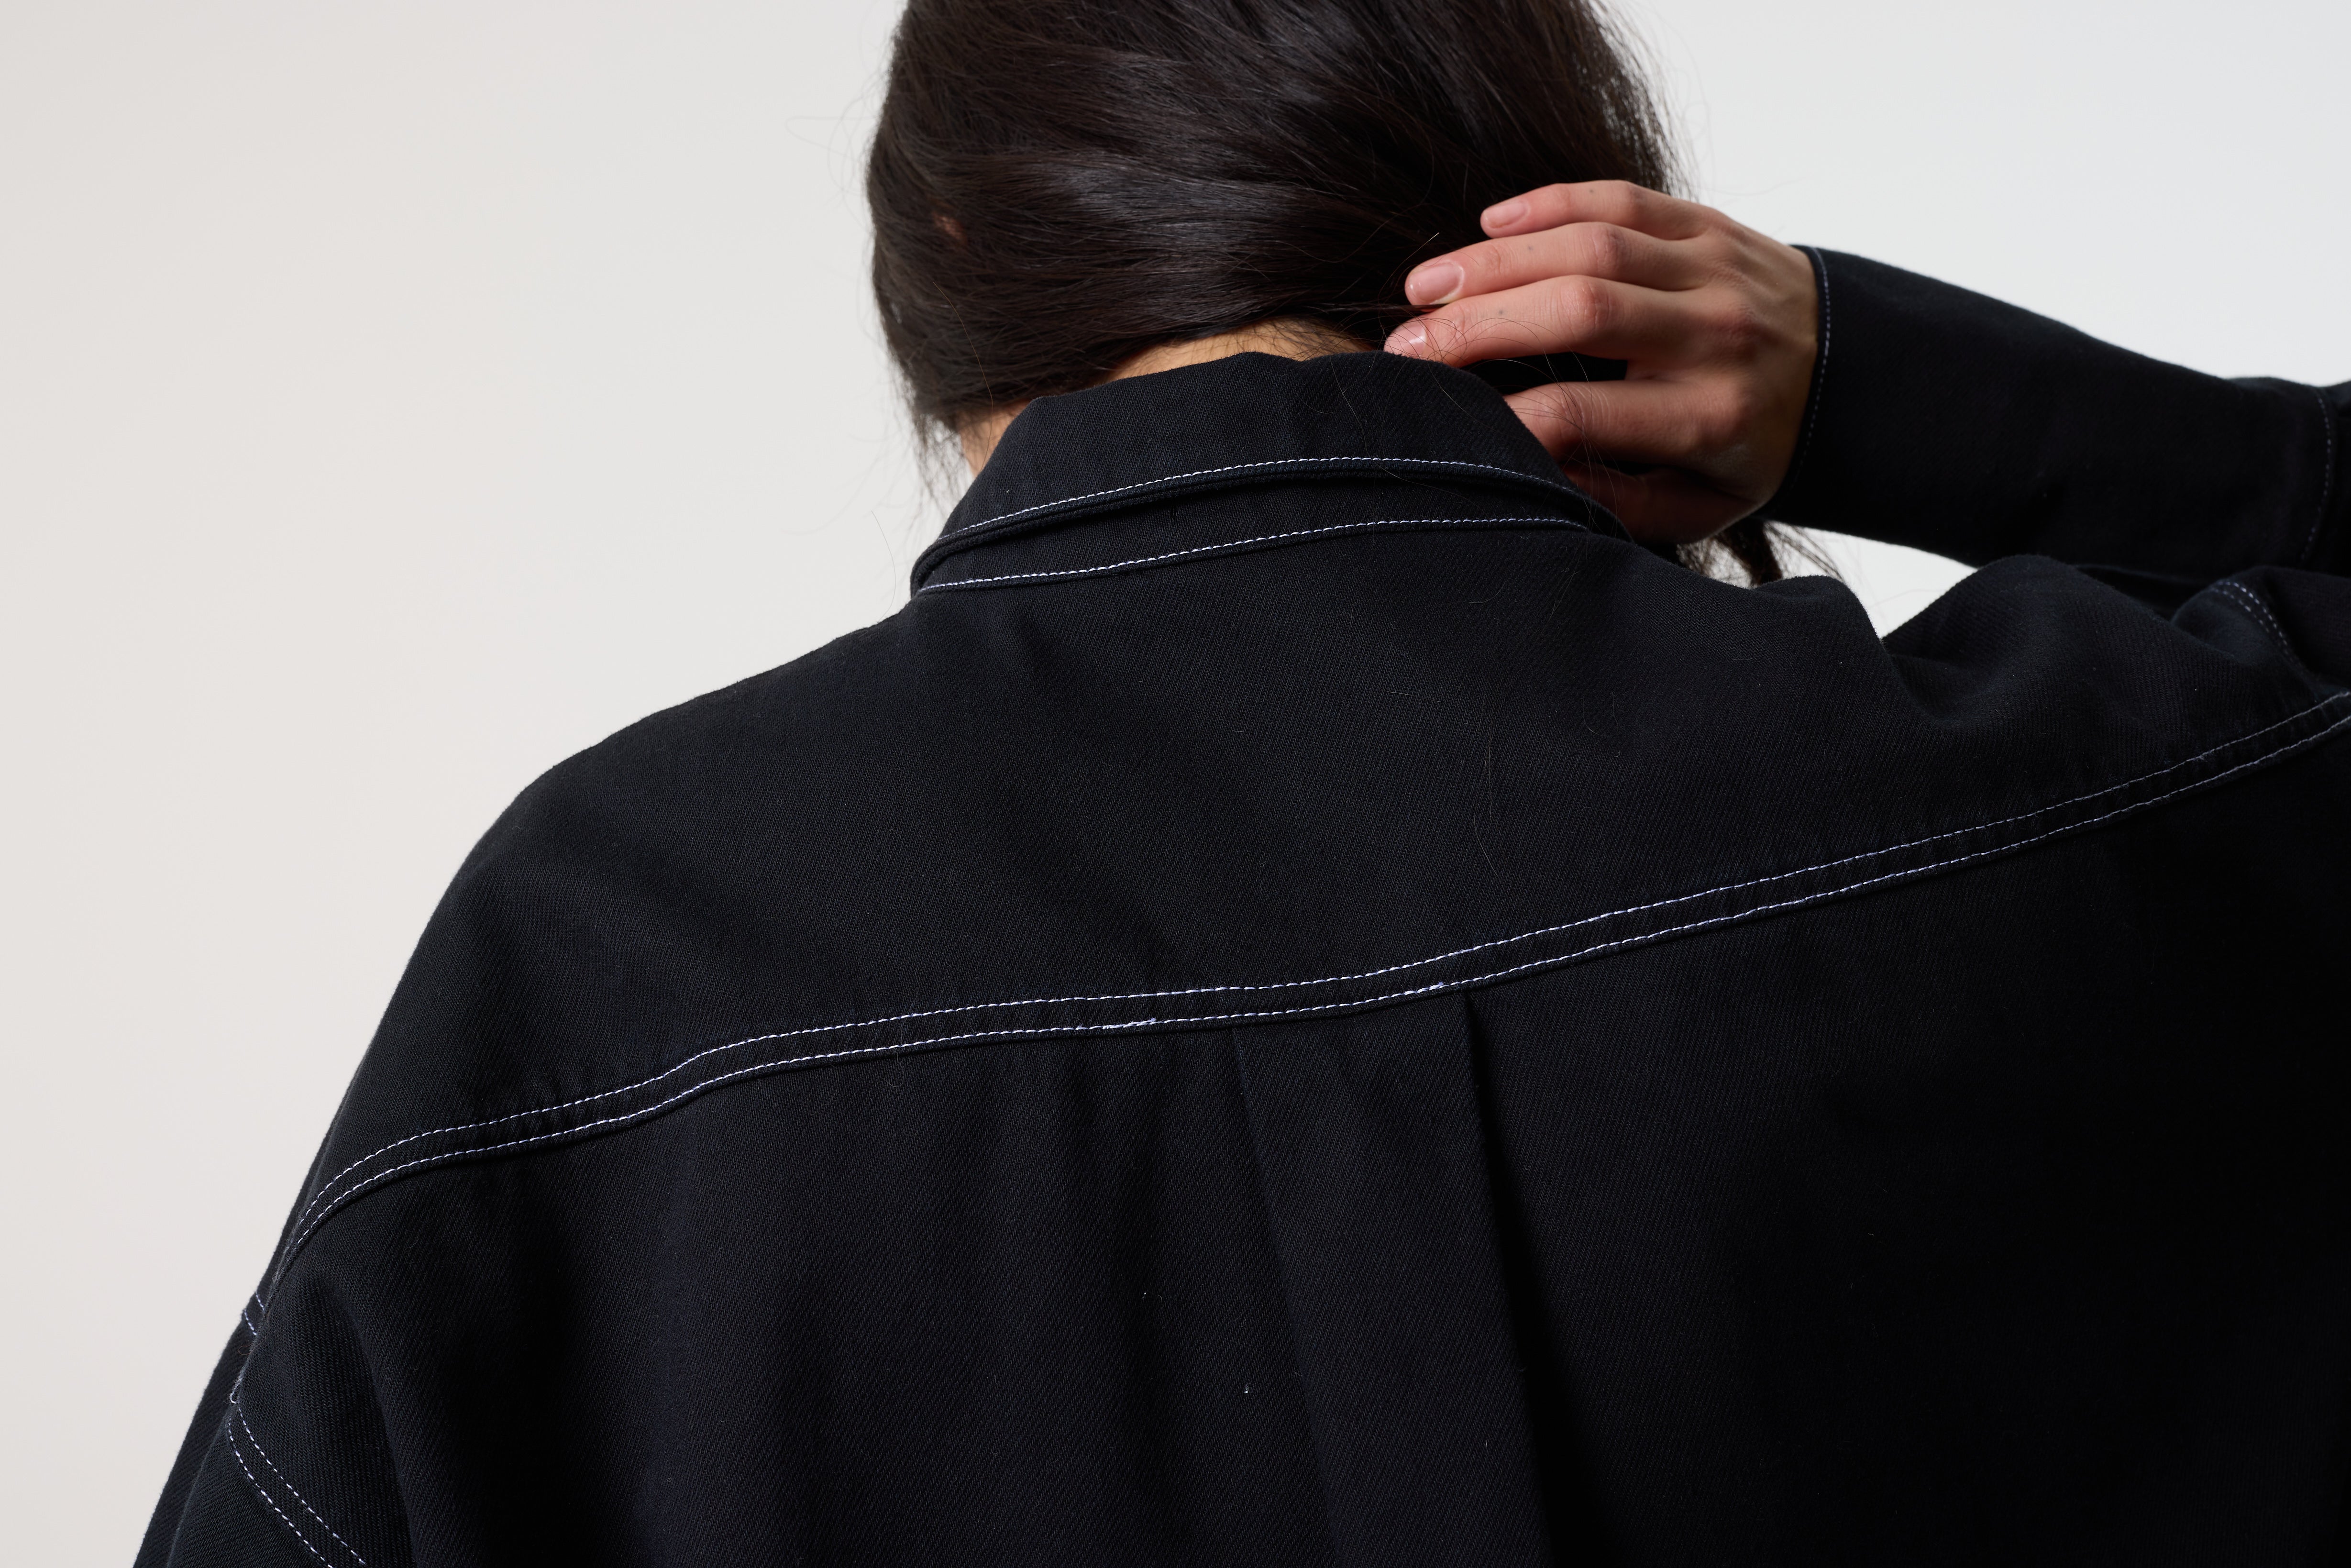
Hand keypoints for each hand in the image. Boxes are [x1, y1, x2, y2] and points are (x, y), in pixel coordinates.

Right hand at [1386, 181, 1818, 543]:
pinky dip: (1549, 205)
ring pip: (1591, 245)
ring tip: (1425, 286)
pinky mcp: (1711, 224)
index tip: (1445, 425)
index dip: (1502, 420)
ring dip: (1493, 261)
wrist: (1851, 377)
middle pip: (1579, 310)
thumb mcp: (1699, 505)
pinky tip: (1489, 223)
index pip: (1584, 411)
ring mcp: (1716, 270)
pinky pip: (1621, 198)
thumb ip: (1616, 501)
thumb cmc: (1751, 450)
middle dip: (1477, 326)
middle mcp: (1716, 336)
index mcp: (1709, 416)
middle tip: (1406, 346)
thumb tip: (1528, 477)